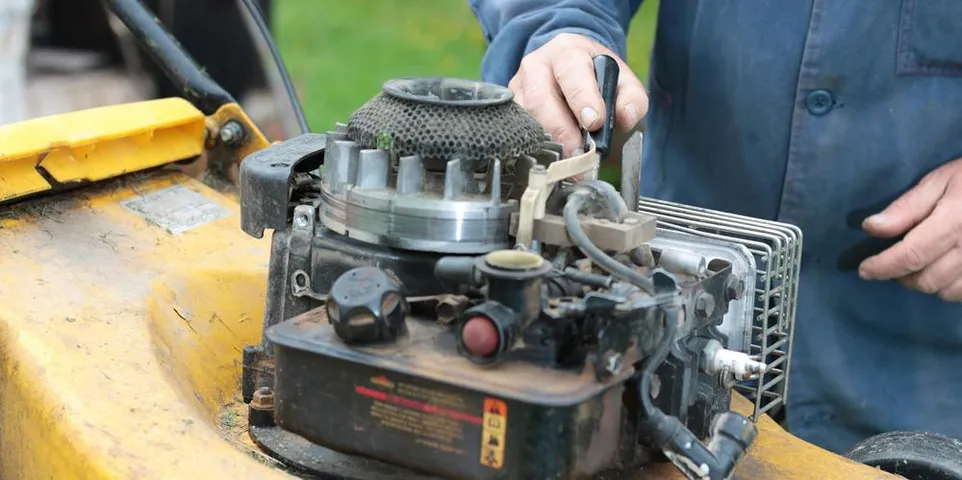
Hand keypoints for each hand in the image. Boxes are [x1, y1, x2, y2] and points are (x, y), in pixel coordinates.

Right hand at [509, 33, 647, 156]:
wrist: (568, 67)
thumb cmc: (596, 76)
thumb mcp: (621, 79)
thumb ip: (632, 98)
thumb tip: (625, 118)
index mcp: (567, 51)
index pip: (571, 73)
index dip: (582, 99)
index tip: (594, 123)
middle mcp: (536, 65)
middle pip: (541, 100)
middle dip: (561, 131)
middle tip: (579, 155)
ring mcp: (518, 86)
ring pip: (526, 118)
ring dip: (547, 143)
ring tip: (568, 163)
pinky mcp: (511, 107)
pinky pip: (518, 130)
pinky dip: (535, 148)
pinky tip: (552, 160)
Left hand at [859, 158, 961, 300]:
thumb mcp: (940, 181)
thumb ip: (906, 207)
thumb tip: (870, 228)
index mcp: (954, 223)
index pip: (911, 256)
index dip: (883, 267)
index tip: (864, 270)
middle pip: (927, 280)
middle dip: (901, 276)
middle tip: (891, 263)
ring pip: (946, 291)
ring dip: (924, 283)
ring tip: (916, 266)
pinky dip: (949, 288)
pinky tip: (942, 272)